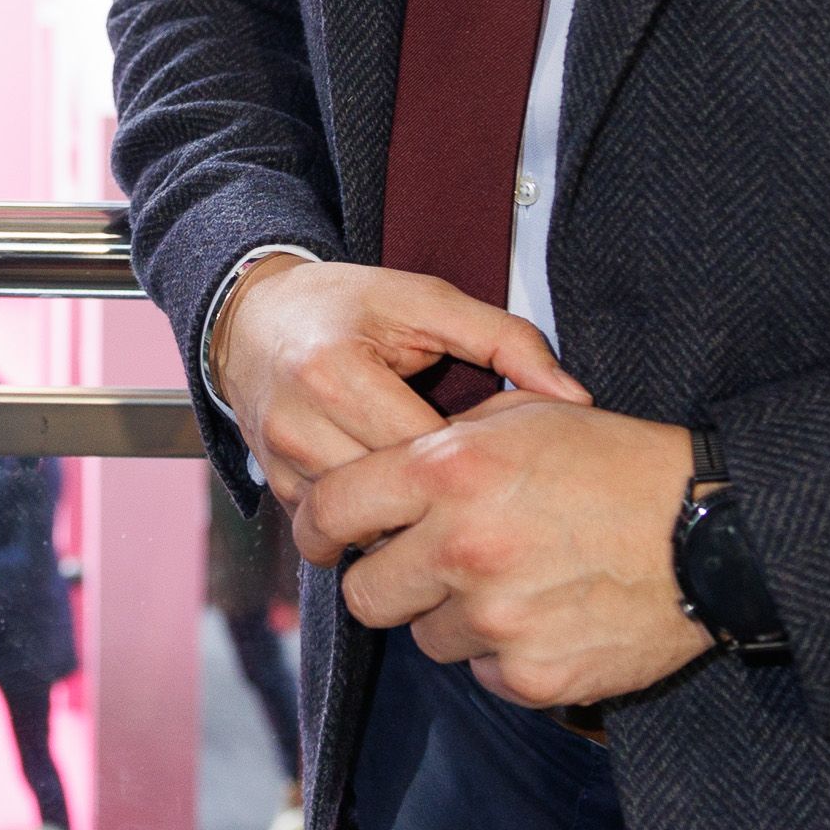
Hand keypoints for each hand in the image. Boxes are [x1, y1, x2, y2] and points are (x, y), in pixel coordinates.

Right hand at [208, 257, 584, 515]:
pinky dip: (372, 519)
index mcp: (339, 371)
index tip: (496, 457)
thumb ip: (508, 340)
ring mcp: (281, 461)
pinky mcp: (274, 486)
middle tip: (480, 489)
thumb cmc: (348, 305)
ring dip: (407, 514)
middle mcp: (300, 423)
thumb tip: (577, 398)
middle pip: (396, 497)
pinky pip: (339, 527)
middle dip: (442, 498)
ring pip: (367, 523)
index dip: (472, 463)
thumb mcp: (430, 302)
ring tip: (437, 492)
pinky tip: (395, 495)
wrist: (252, 317)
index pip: (427, 453)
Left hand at [299, 398, 706, 708]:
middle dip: (387, 581)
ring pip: (426, 638)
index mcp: (447, 471)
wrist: (711, 532)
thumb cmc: (616, 462)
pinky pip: (483, 674)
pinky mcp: (532, 675)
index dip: (317, 527)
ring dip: (456, 617)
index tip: (325, 537)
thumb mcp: (523, 418)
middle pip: (364, 593)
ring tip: (516, 582)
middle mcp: (461, 547)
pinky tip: (550, 615)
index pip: (331, 509)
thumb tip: (384, 468)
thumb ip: (442, 442)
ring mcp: (496, 618)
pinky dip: (506, 654)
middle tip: (427, 567)